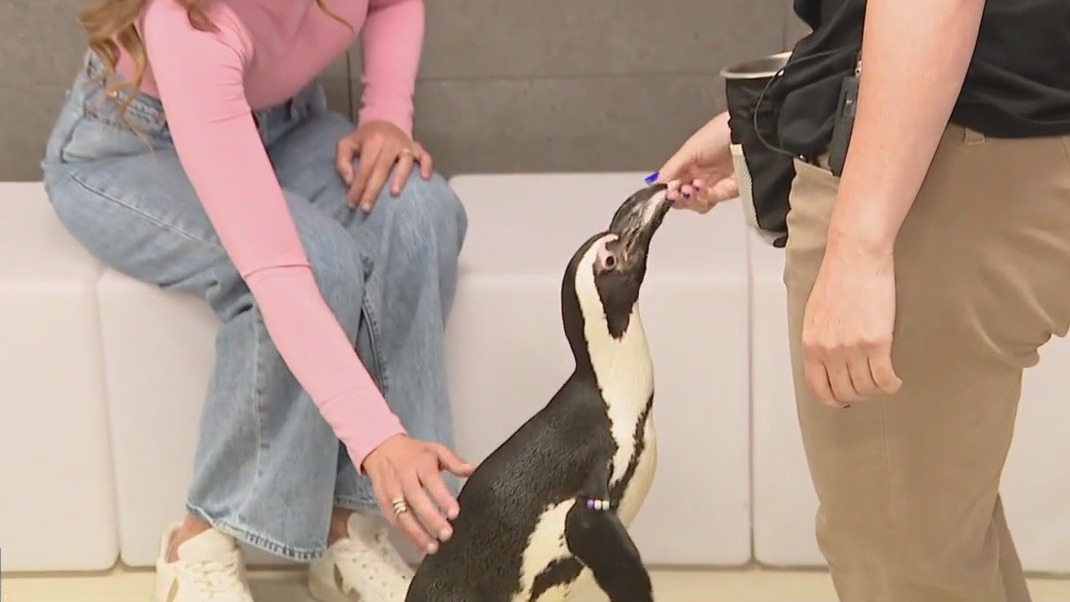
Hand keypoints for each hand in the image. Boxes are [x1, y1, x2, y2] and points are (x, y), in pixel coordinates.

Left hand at [335, 120, 433, 211]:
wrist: (384, 119)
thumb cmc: (365, 138)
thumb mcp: (347, 144)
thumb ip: (342, 161)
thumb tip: (350, 181)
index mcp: (372, 141)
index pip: (365, 168)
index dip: (358, 186)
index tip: (352, 203)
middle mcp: (390, 142)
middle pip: (382, 169)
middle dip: (373, 190)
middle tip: (366, 208)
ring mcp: (406, 145)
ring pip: (405, 162)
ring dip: (400, 177)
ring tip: (394, 194)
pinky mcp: (417, 147)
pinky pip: (425, 156)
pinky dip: (426, 166)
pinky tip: (425, 178)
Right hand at [361, 433, 474, 552]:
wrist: (381, 449)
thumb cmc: (413, 452)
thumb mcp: (435, 450)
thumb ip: (454, 461)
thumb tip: (473, 470)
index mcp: (420, 464)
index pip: (432, 481)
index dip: (443, 498)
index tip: (454, 513)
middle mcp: (404, 478)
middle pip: (416, 501)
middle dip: (431, 519)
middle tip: (446, 534)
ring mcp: (392, 492)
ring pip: (403, 515)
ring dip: (417, 533)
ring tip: (433, 547)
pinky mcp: (384, 502)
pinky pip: (394, 521)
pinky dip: (406, 534)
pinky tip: (419, 544)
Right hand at [651, 112, 737, 212]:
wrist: (747, 133)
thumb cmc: (718, 133)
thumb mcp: (689, 149)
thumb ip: (671, 168)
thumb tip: (653, 184)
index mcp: (691, 162)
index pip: (674, 183)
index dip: (666, 189)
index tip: (661, 192)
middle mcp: (701, 175)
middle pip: (683, 197)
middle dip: (676, 197)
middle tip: (672, 193)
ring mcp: (715, 184)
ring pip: (696, 203)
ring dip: (687, 200)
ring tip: (686, 189)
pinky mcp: (728, 192)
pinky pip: (710, 200)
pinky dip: (701, 197)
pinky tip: (698, 186)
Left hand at [801, 239, 902, 406]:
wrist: (855, 256)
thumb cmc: (838, 278)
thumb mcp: (815, 314)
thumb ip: (820, 340)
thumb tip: (828, 361)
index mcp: (811, 344)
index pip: (817, 387)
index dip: (833, 399)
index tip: (843, 400)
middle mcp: (828, 350)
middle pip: (844, 392)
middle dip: (858, 395)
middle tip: (869, 388)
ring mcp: (851, 348)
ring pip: (866, 388)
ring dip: (877, 390)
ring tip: (883, 382)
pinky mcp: (875, 342)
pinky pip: (884, 378)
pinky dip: (891, 384)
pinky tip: (894, 381)